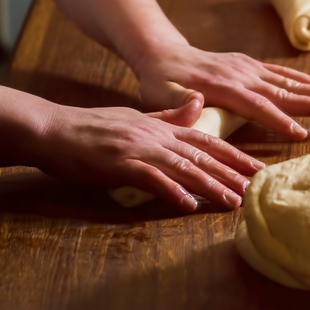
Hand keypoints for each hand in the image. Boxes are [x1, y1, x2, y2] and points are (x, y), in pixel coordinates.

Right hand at [31, 98, 263, 210]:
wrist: (52, 130)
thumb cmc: (92, 127)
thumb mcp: (135, 117)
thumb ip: (169, 115)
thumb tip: (198, 104)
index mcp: (161, 126)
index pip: (206, 141)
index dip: (235, 155)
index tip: (257, 169)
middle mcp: (155, 135)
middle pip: (202, 156)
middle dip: (232, 173)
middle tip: (257, 188)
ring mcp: (138, 149)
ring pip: (183, 168)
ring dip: (210, 186)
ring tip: (233, 201)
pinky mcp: (118, 164)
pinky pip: (150, 179)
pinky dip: (171, 192)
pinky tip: (189, 205)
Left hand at [131, 42, 309, 139]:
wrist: (164, 54)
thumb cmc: (160, 82)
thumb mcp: (160, 95)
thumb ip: (178, 103)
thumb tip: (194, 103)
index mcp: (222, 86)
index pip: (256, 105)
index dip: (278, 120)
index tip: (301, 133)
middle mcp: (241, 74)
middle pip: (283, 91)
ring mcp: (249, 68)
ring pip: (290, 82)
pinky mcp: (252, 65)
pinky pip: (284, 74)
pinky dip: (306, 81)